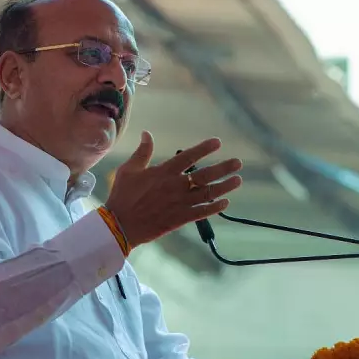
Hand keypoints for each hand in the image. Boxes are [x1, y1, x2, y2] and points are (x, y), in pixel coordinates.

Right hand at [104, 131, 241, 246]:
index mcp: (163, 172)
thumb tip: (146, 133)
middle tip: (238, 163)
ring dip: (224, 187)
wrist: (120, 224)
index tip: (218, 142)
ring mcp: (179, 203)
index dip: (204, 148)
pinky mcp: (179, 218)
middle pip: (205, 175)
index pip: (188, 157)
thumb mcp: (128, 169)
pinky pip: (201, 212)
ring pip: (208, 193)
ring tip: (237, 180)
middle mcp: (175, 186)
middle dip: (223, 168)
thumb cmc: (122, 195)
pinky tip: (225, 203)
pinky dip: (214, 208)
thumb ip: (142, 152)